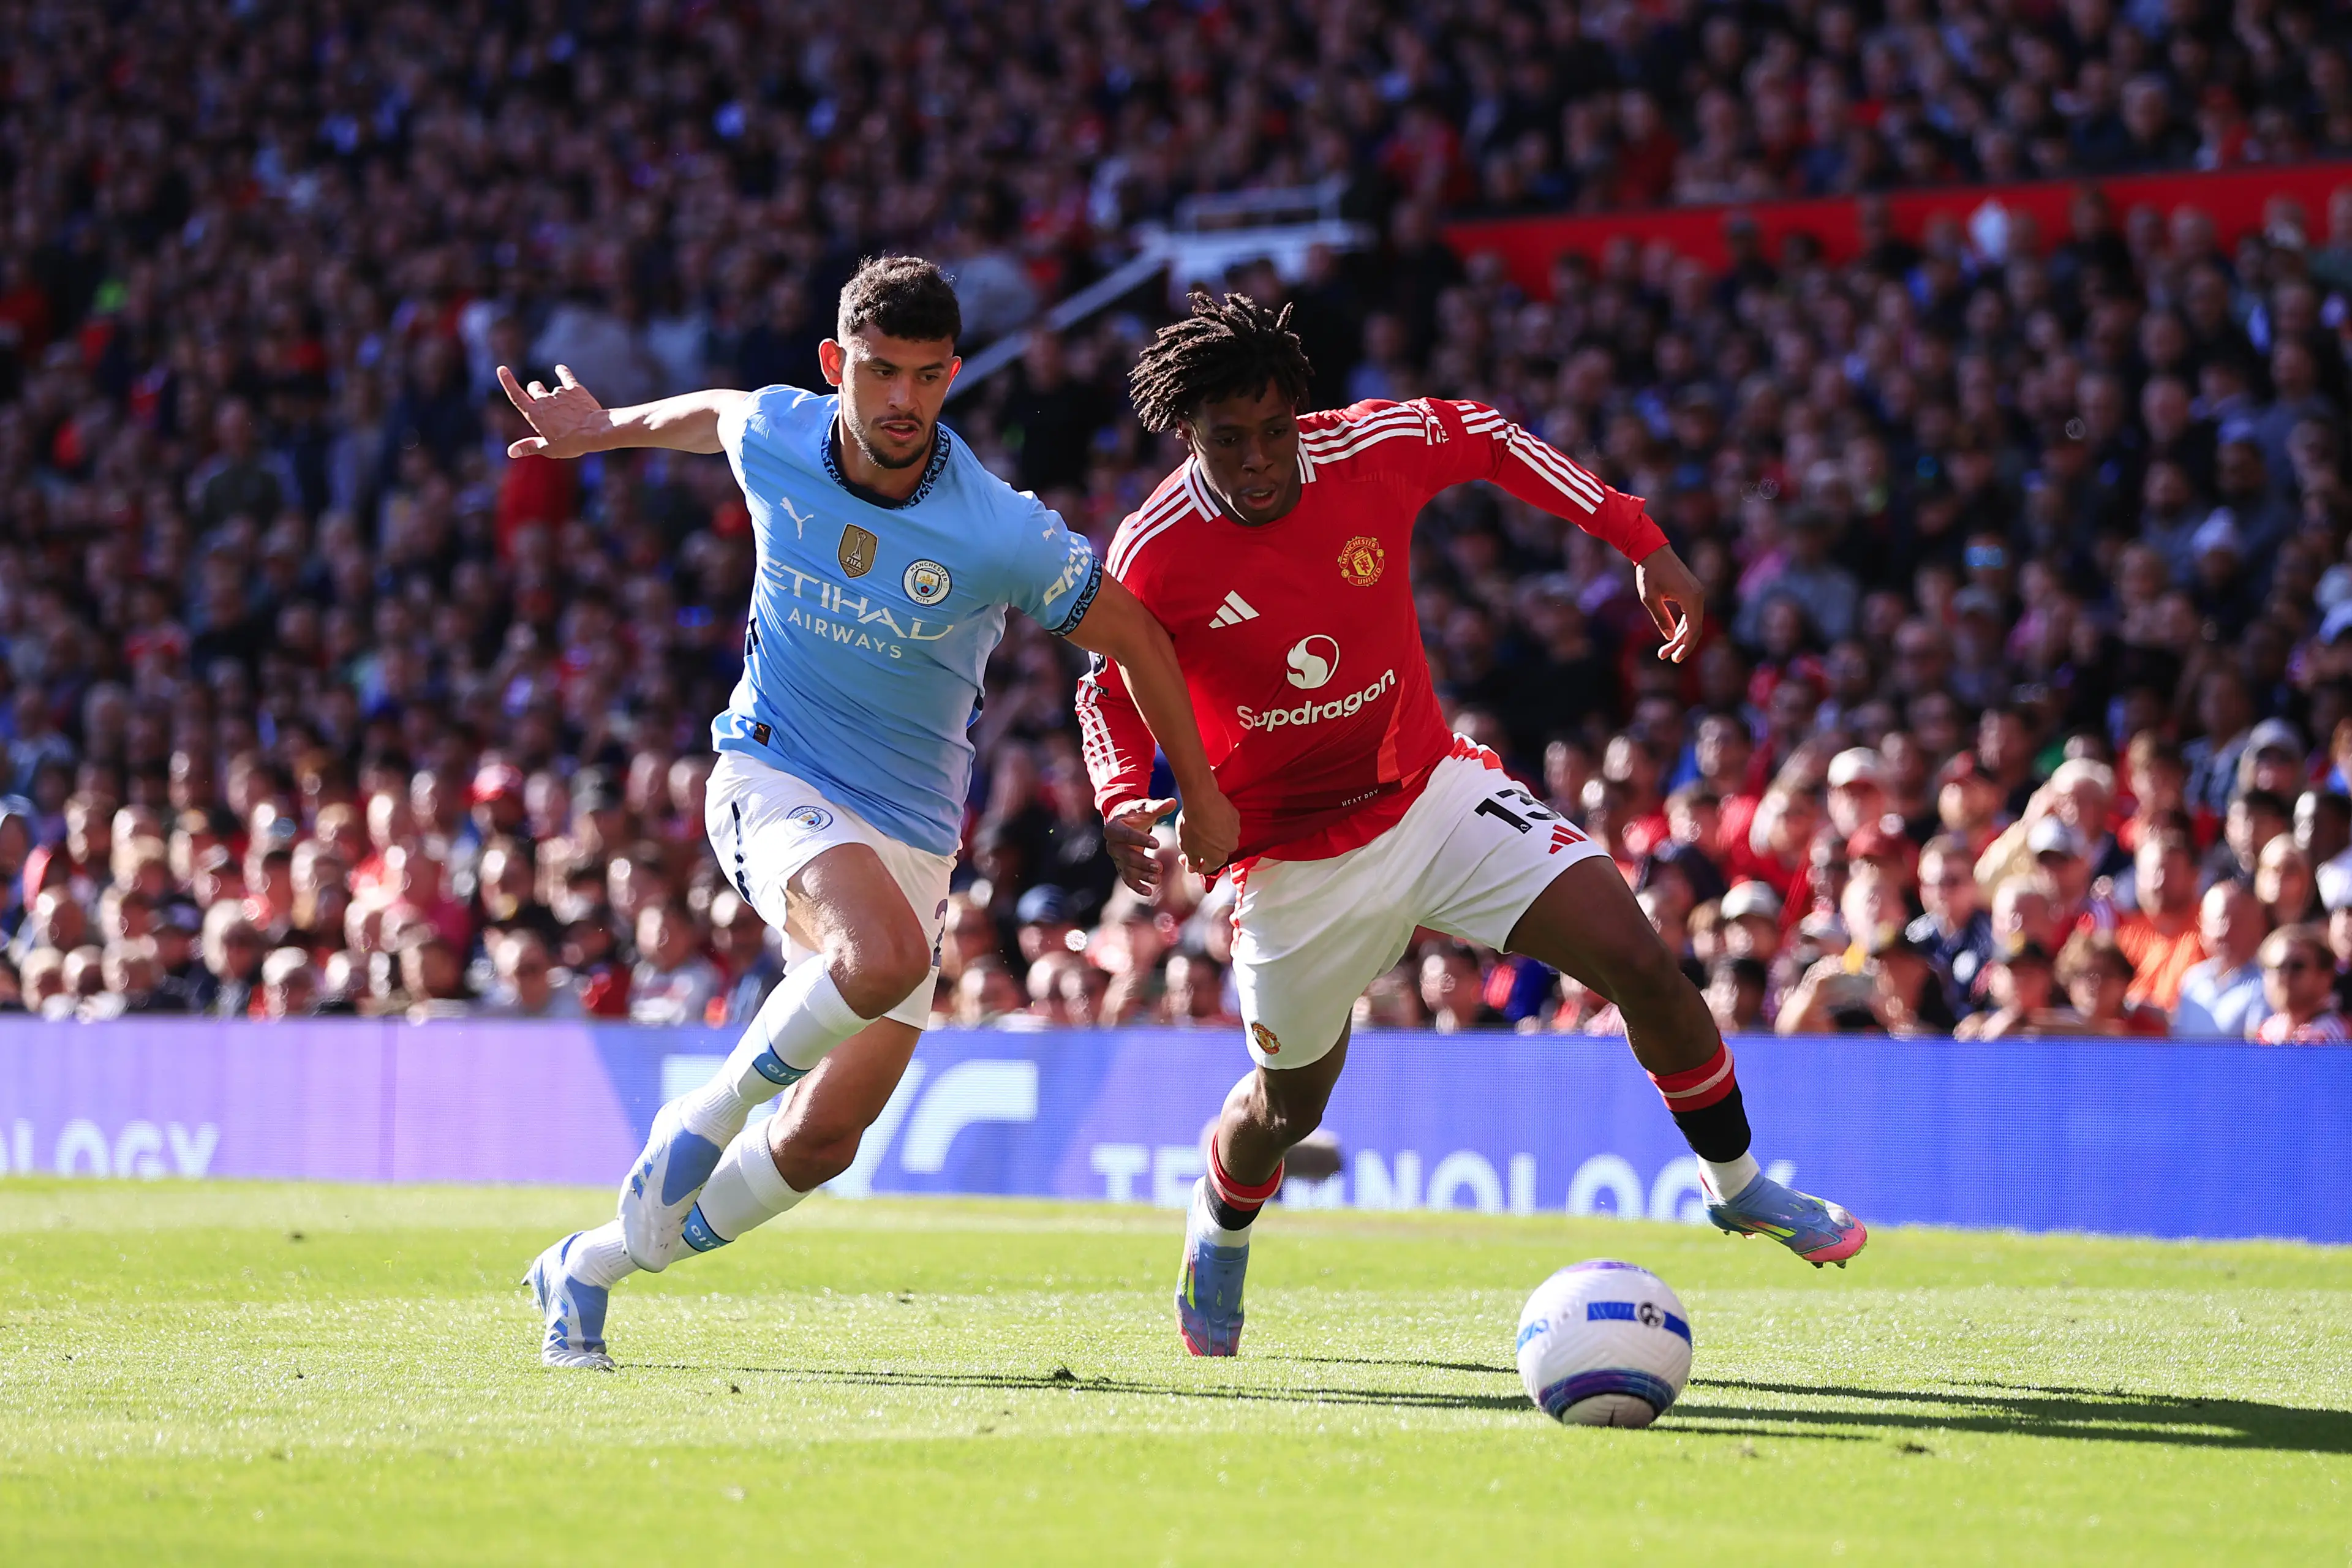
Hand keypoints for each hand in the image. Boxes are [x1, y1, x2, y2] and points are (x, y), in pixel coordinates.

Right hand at [498, 364, 609, 458]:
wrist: (594, 431)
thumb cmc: (571, 443)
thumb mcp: (548, 449)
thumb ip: (529, 447)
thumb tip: (510, 452)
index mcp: (534, 414)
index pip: (515, 395)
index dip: (507, 381)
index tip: (501, 368)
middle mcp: (544, 400)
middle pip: (533, 387)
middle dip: (535, 391)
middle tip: (542, 401)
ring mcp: (559, 393)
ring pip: (551, 387)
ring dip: (554, 393)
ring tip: (564, 406)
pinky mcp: (574, 388)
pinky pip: (565, 376)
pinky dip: (562, 372)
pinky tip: (560, 369)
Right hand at [1104, 798, 1172, 893]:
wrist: (1126, 822)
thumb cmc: (1136, 814)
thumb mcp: (1145, 808)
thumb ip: (1158, 806)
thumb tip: (1172, 802)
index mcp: (1113, 828)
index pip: (1126, 835)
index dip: (1140, 839)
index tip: (1157, 843)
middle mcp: (1111, 845)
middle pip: (1125, 855)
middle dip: (1142, 862)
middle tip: (1159, 867)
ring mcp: (1115, 858)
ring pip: (1127, 869)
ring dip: (1141, 875)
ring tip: (1157, 879)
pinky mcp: (1121, 867)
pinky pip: (1127, 879)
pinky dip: (1137, 886)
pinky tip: (1148, 892)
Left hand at [1176, 782, 1238, 877]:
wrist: (1202, 798)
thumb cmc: (1193, 823)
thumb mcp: (1186, 846)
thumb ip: (1191, 860)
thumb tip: (1192, 867)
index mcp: (1218, 858)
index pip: (1207, 868)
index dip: (1195, 865)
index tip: (1186, 859)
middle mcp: (1231, 847)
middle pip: (1216, 853)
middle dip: (1204, 850)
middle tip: (1192, 841)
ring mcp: (1235, 831)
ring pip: (1222, 838)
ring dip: (1213, 836)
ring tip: (1199, 827)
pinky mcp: (1235, 816)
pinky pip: (1226, 824)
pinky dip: (1218, 823)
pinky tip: (1207, 818)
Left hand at [1634, 544, 1704, 662]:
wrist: (1652, 549)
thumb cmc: (1649, 572)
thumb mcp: (1649, 598)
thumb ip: (1661, 618)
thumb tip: (1670, 637)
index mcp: (1691, 598)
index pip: (1694, 629)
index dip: (1685, 646)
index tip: (1674, 658)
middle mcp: (1698, 595)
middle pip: (1694, 628)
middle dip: (1681, 644)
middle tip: (1665, 656)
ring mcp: (1697, 593)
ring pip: (1693, 621)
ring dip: (1680, 636)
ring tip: (1663, 650)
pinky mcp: (1692, 591)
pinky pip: (1690, 613)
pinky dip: (1682, 625)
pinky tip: (1671, 635)